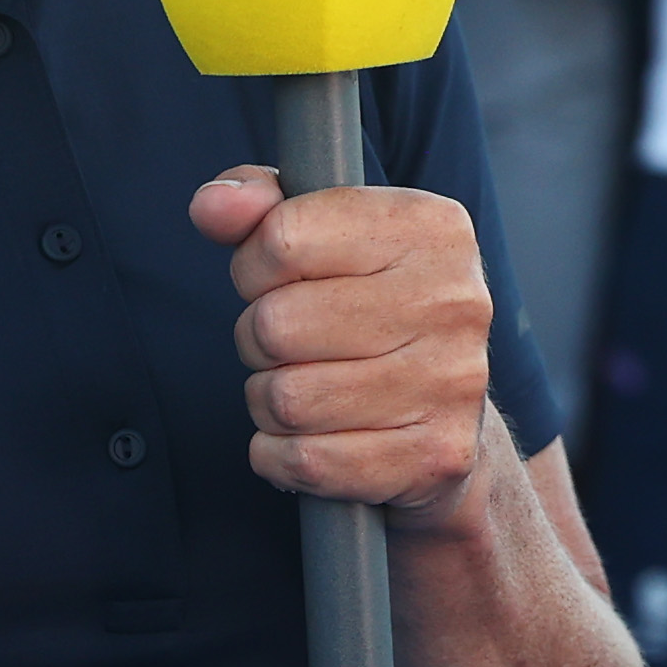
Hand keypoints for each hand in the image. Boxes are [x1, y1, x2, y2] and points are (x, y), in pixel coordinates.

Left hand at [187, 168, 499, 527]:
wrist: (447, 416)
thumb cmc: (370, 310)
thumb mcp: (325, 235)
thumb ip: (260, 205)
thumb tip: (212, 206)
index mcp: (431, 227)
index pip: (281, 238)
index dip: (253, 267)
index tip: (276, 281)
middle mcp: (454, 301)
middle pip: (277, 325)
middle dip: (256, 339)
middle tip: (286, 345)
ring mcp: (451, 383)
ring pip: (287, 399)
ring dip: (268, 401)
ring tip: (301, 388)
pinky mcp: (436, 457)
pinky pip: (307, 461)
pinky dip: (282, 455)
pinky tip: (310, 437)